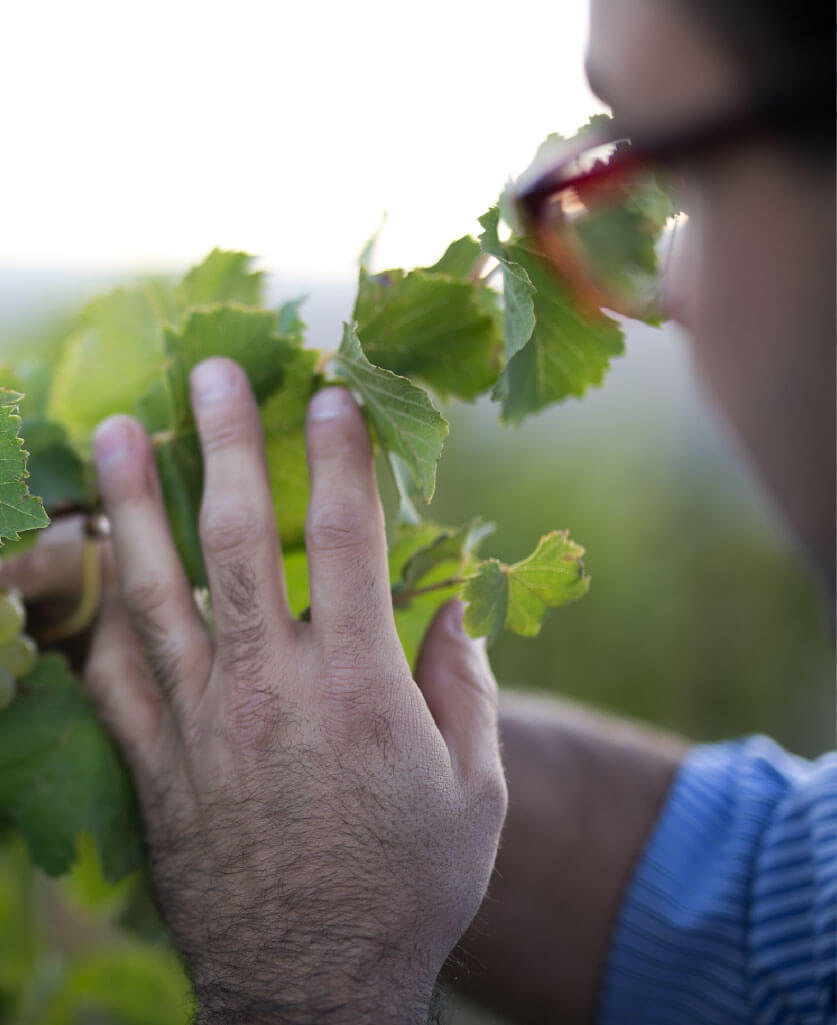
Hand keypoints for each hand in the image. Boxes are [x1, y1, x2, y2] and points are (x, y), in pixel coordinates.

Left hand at [85, 358, 506, 1024]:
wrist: (315, 986)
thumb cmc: (412, 883)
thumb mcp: (476, 789)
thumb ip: (461, 686)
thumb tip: (446, 606)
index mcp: (360, 688)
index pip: (352, 542)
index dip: (343, 458)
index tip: (332, 394)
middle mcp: (272, 689)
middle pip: (241, 542)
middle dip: (226, 446)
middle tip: (211, 374)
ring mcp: (203, 726)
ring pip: (155, 592)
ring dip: (134, 505)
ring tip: (118, 431)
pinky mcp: (158, 766)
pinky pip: (113, 681)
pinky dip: (95, 620)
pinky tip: (82, 568)